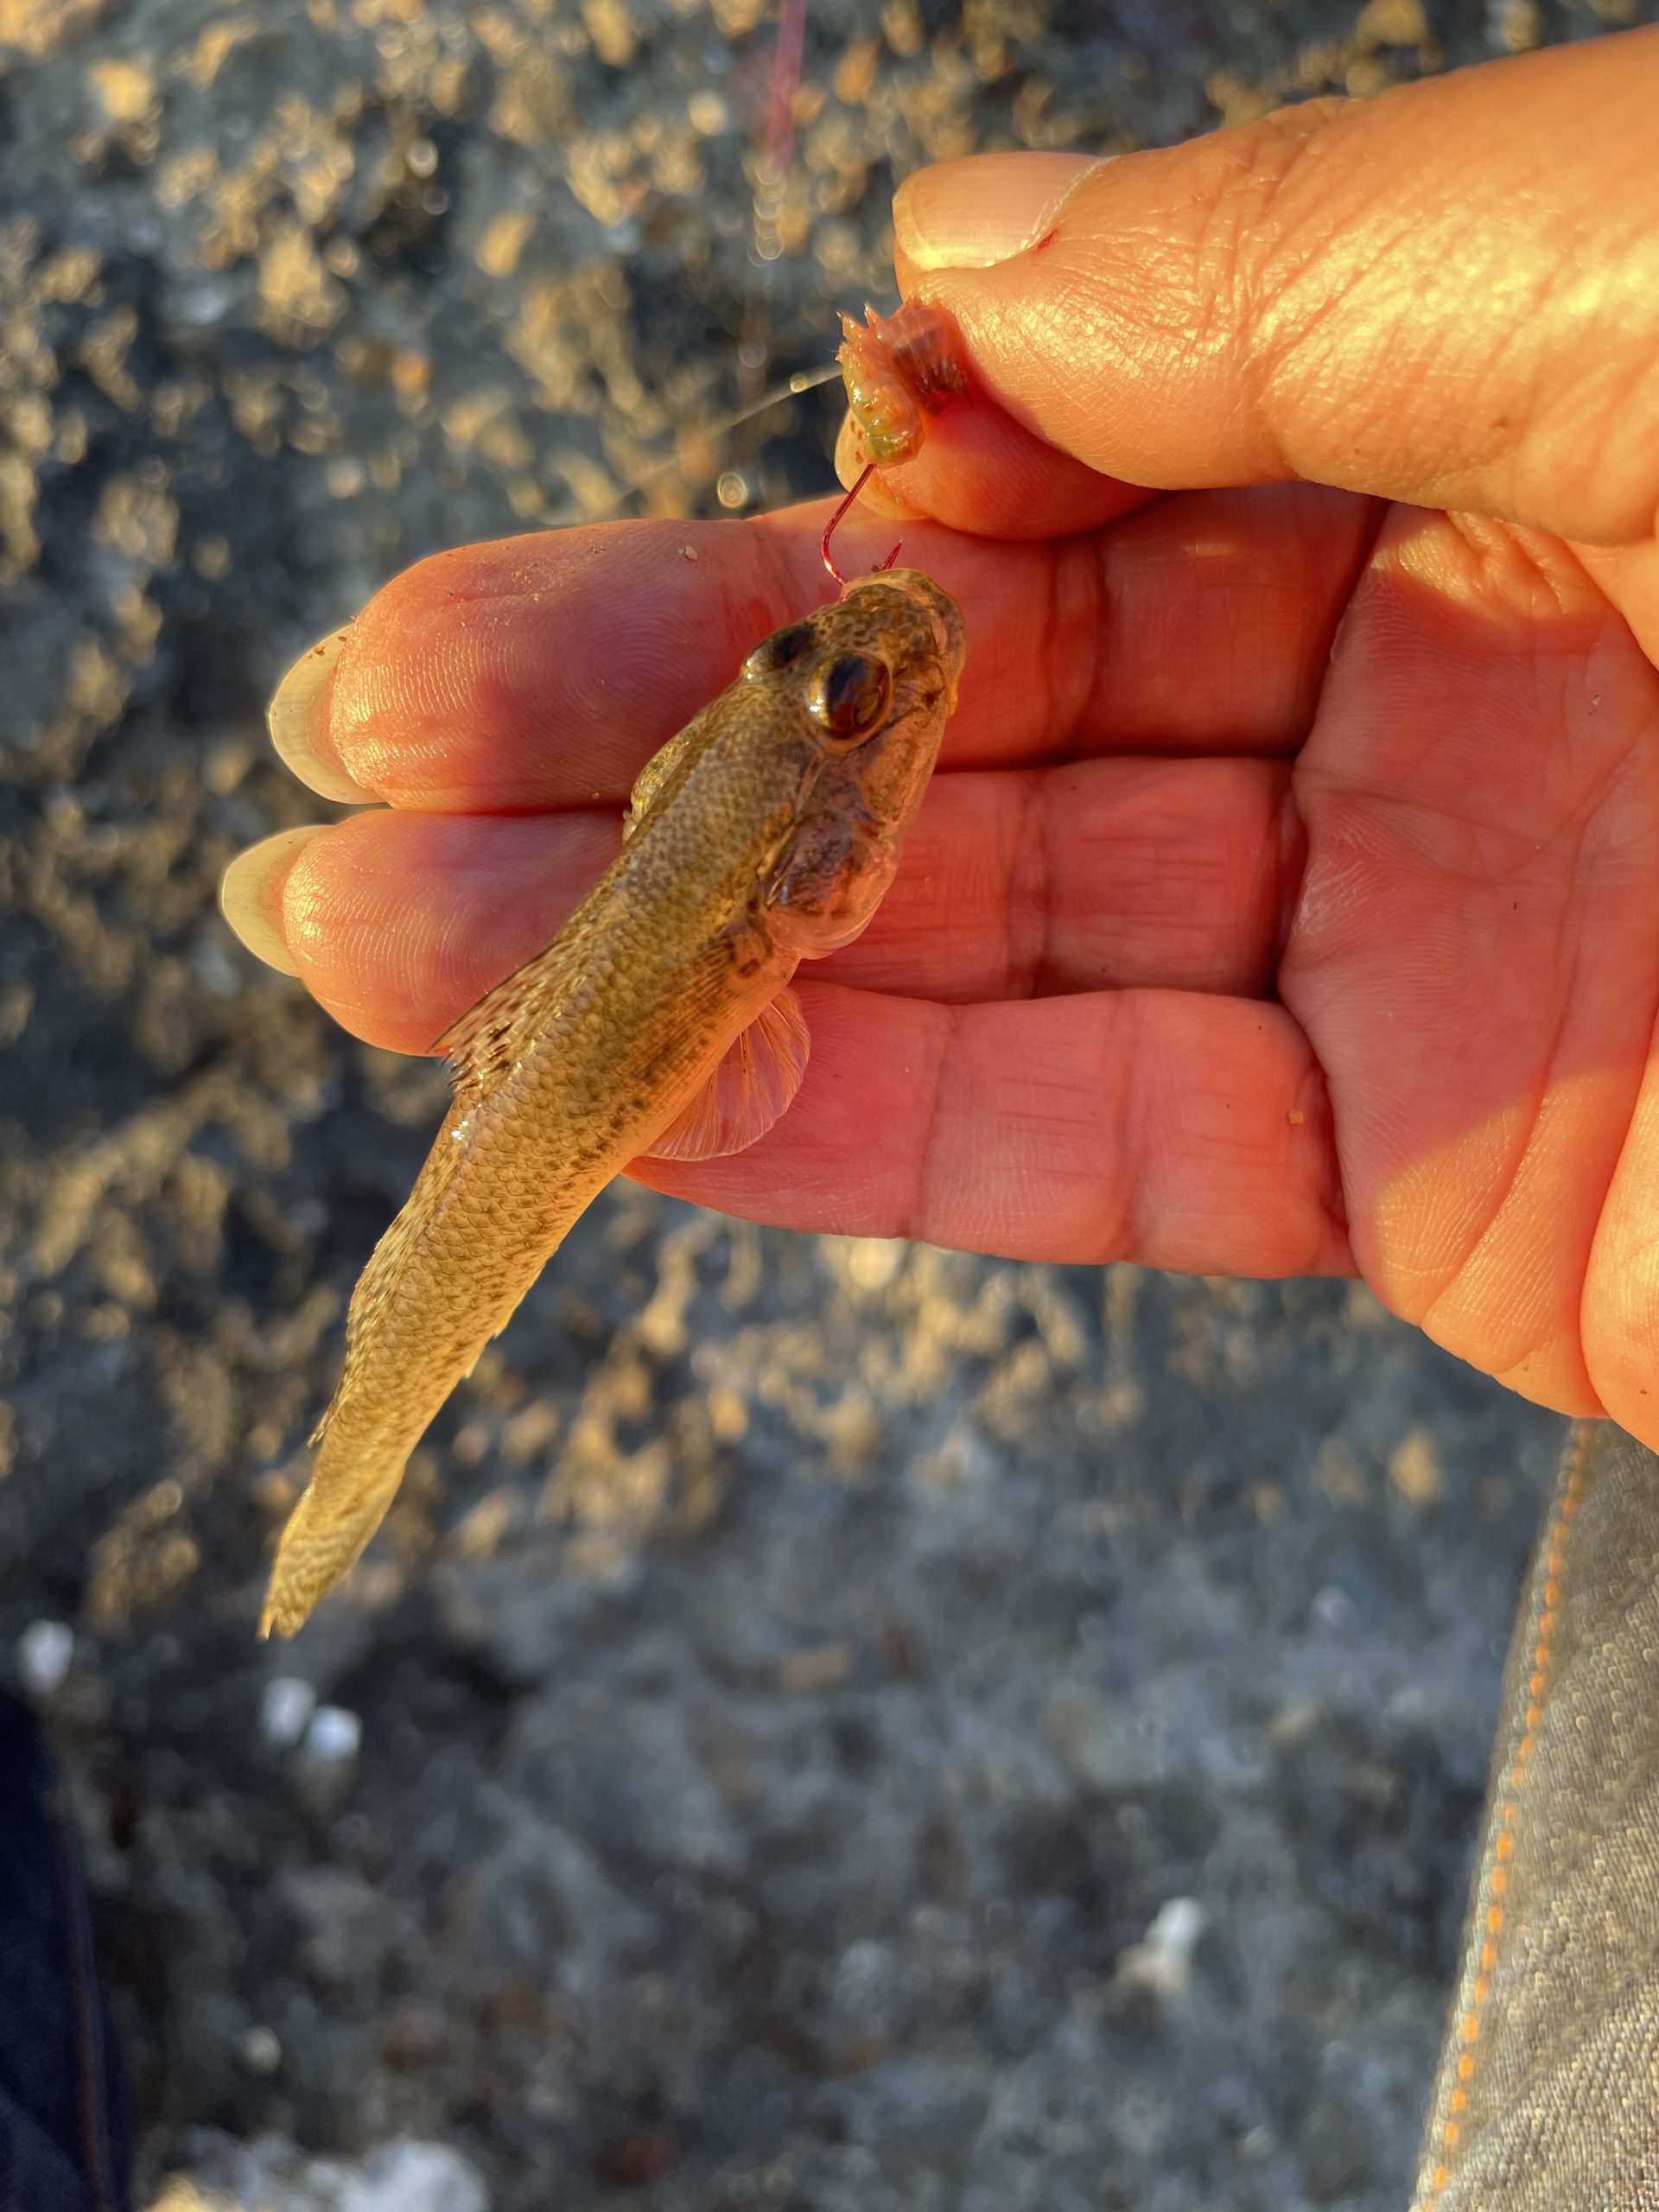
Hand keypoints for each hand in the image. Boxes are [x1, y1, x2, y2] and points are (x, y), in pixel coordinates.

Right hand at [221, 27, 1658, 1440]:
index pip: (1057, 480)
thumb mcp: (1608, 249)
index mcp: (1480, 420)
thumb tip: (927, 282)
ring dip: (678, 953)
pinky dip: (854, 1133)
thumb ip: (1256, 277)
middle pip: (965, 716)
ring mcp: (1421, 946)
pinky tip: (620, 1096)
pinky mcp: (1436, 1188)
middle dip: (651, 736)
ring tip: (375, 938)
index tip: (648, 559)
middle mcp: (1431, 677)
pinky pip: (1093, 1152)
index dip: (826, 521)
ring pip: (982, 948)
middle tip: (361, 752)